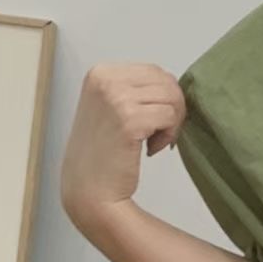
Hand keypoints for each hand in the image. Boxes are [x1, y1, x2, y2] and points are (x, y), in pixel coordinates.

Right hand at [60, 64, 185, 231]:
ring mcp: (116, 97)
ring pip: (172, 97)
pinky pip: (170, 116)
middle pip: (166, 81)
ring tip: (154, 141)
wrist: (89, 190)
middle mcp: (106, 79)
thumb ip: (134, 92)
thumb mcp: (110, 109)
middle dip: (173, 108)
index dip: (164, 97)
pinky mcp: (129, 119)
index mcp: (101, 73)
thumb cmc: (103, 155)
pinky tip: (152, 150)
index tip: (154, 122)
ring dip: (172, 122)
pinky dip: (169, 135)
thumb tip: (174, 85)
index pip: (154, 71)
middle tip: (160, 134)